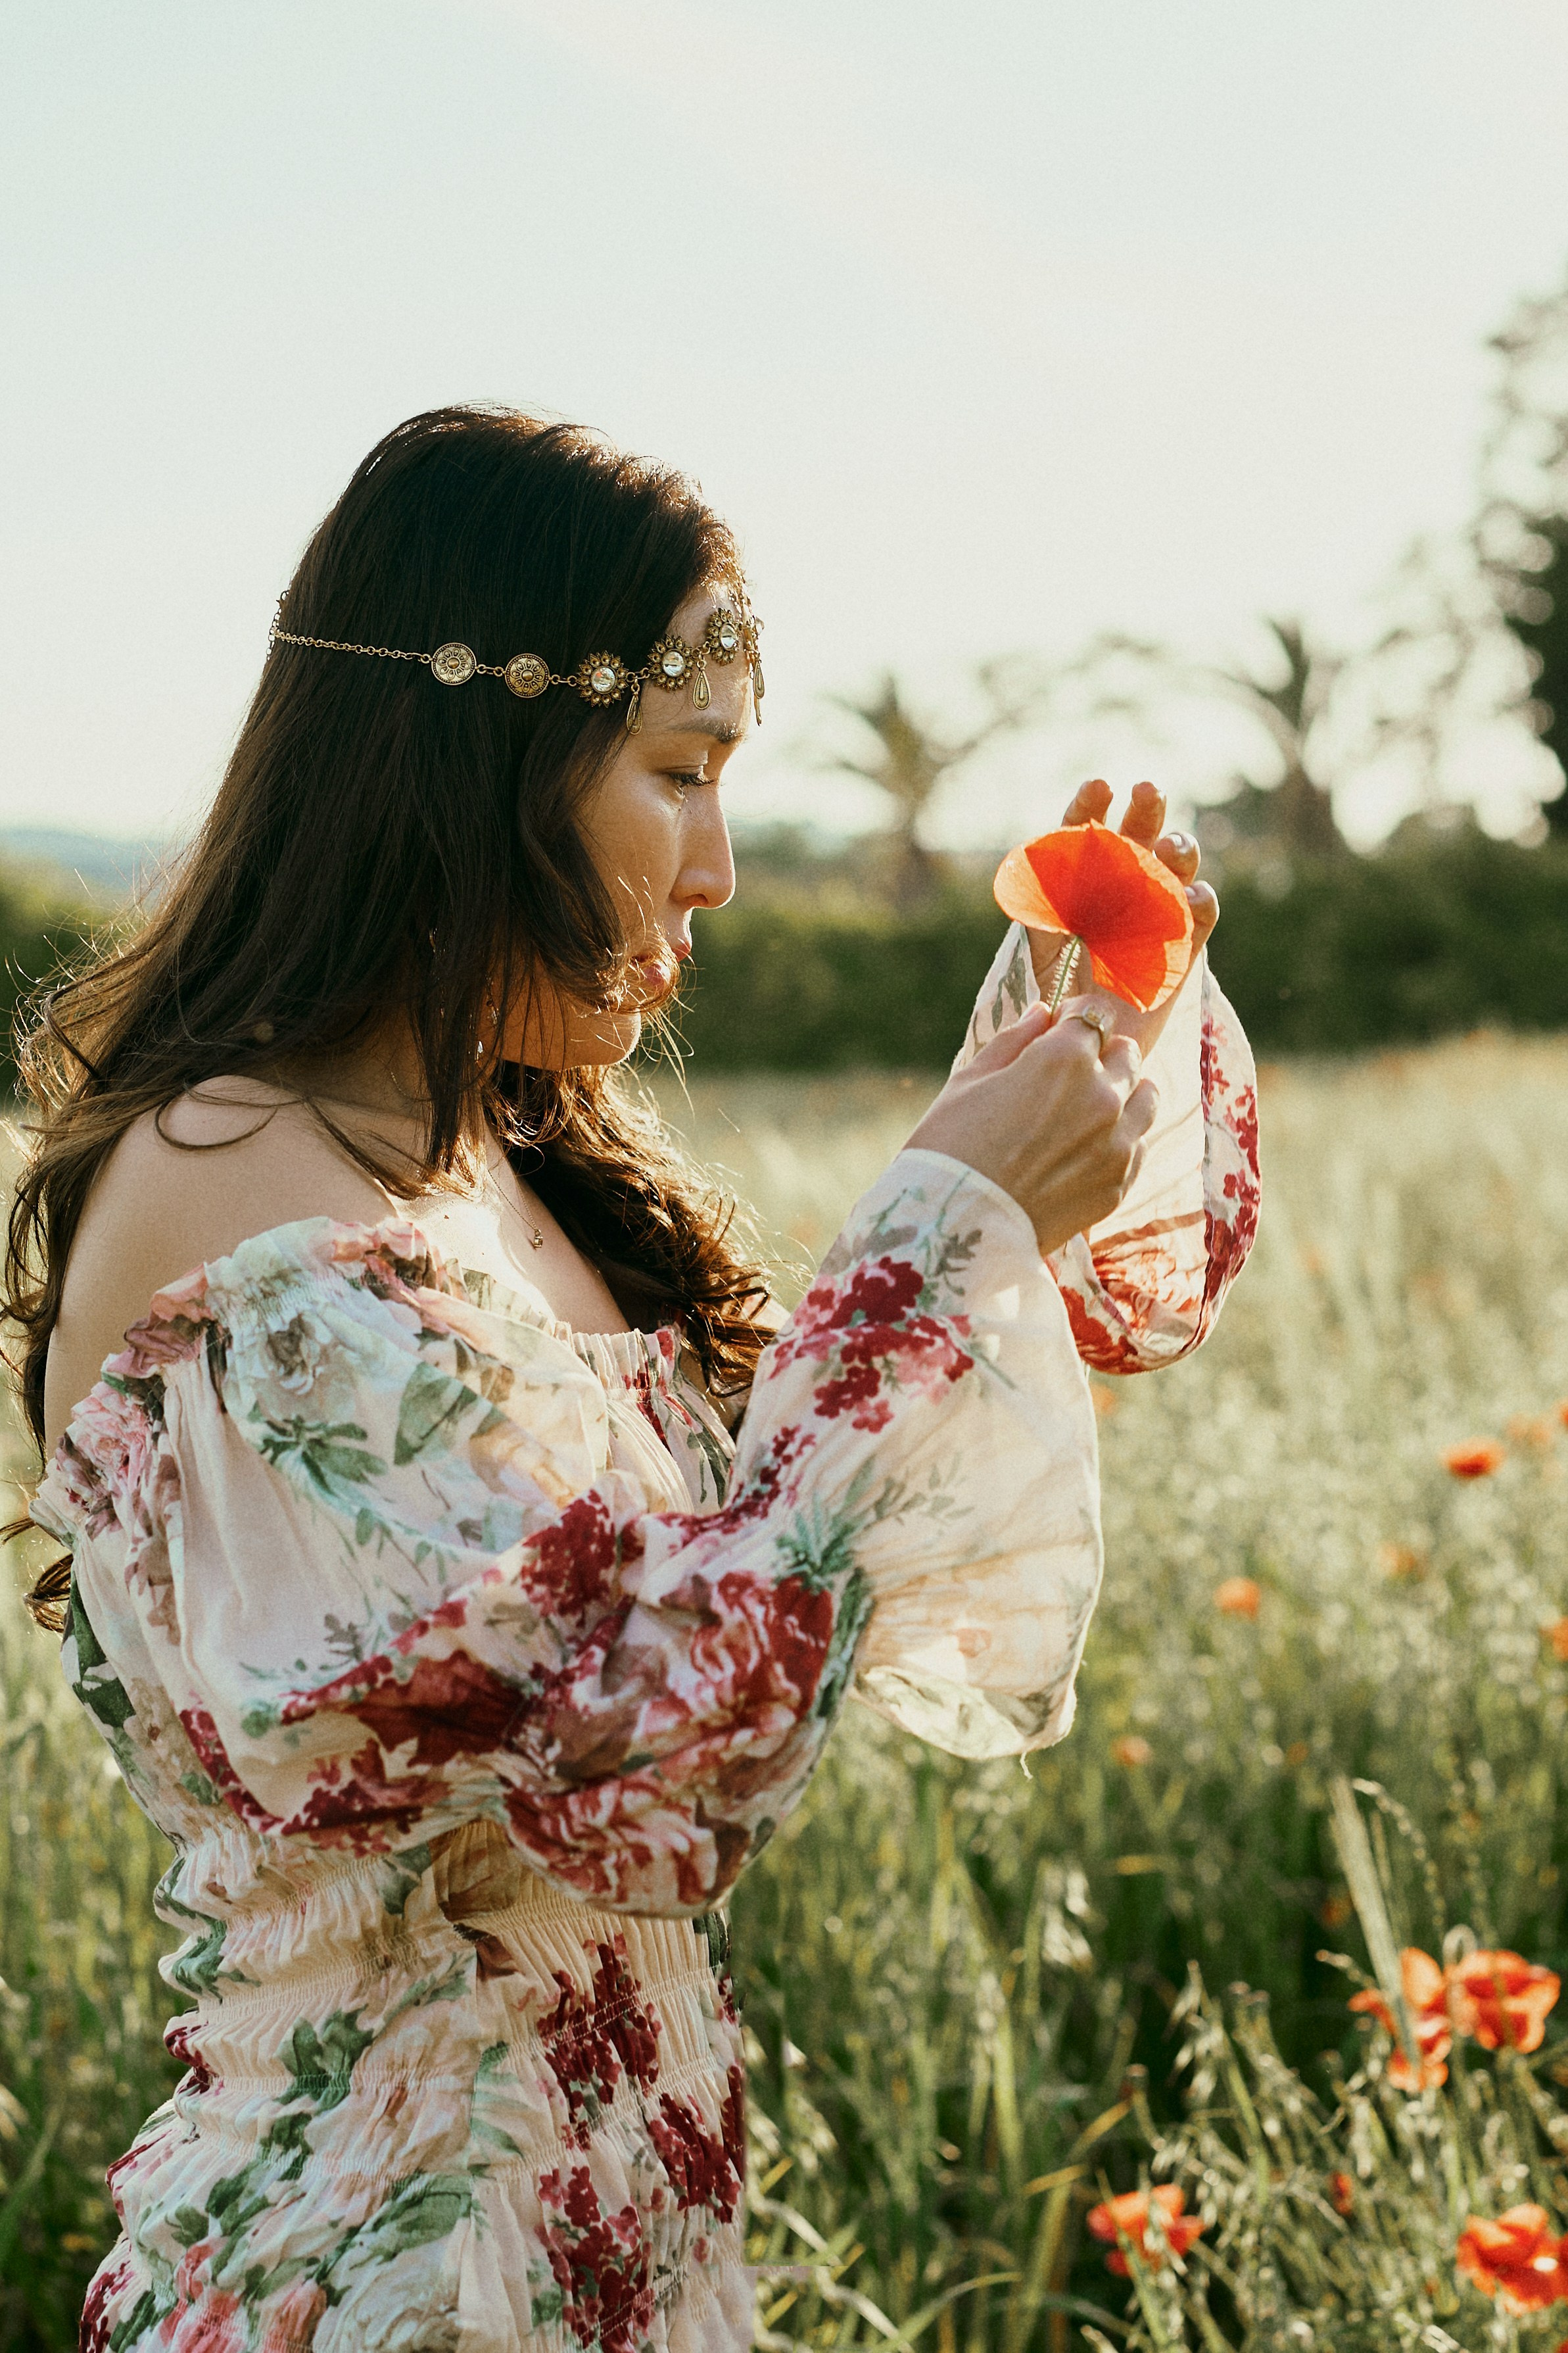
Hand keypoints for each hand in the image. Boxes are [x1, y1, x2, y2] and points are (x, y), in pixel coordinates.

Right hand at [908, 997, 1158, 1255]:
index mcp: (1064, 1057)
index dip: (1070, 1025)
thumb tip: (1043, 1014)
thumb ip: (1013, 1040)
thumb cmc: (949, 1146)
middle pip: (1126, 1053)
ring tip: (1090, 1112)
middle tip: (1071, 1077)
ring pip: (1146, 1097)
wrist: (955, 1227)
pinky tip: (1089, 1150)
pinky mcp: (1120, 1182)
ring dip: (1124, 1094)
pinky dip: (1122, 1139)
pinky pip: (1139, 1144)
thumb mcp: (970, 1080)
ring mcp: (1118, 1141)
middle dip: (1102, 1056)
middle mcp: (1103, 1093)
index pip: (1089, 1018)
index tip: (1058, 1035)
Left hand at [1028, 779, 1218, 1057]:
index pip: (1089, 829)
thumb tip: (1038, 868)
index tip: (1099, 787)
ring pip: (1178, 869)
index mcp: (1088, 871)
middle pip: (1142, 835)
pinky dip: (1202, 903)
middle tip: (1147, 790)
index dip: (1093, 806)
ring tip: (1170, 847)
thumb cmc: (1059, 980)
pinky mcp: (1184, 944)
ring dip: (1179, 851)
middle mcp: (1129, 880)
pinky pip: (1200, 918)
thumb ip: (1041, 903)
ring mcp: (1160, 909)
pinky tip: (1194, 896)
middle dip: (1147, 810)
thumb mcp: (1041, 938)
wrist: (1085, 1030)